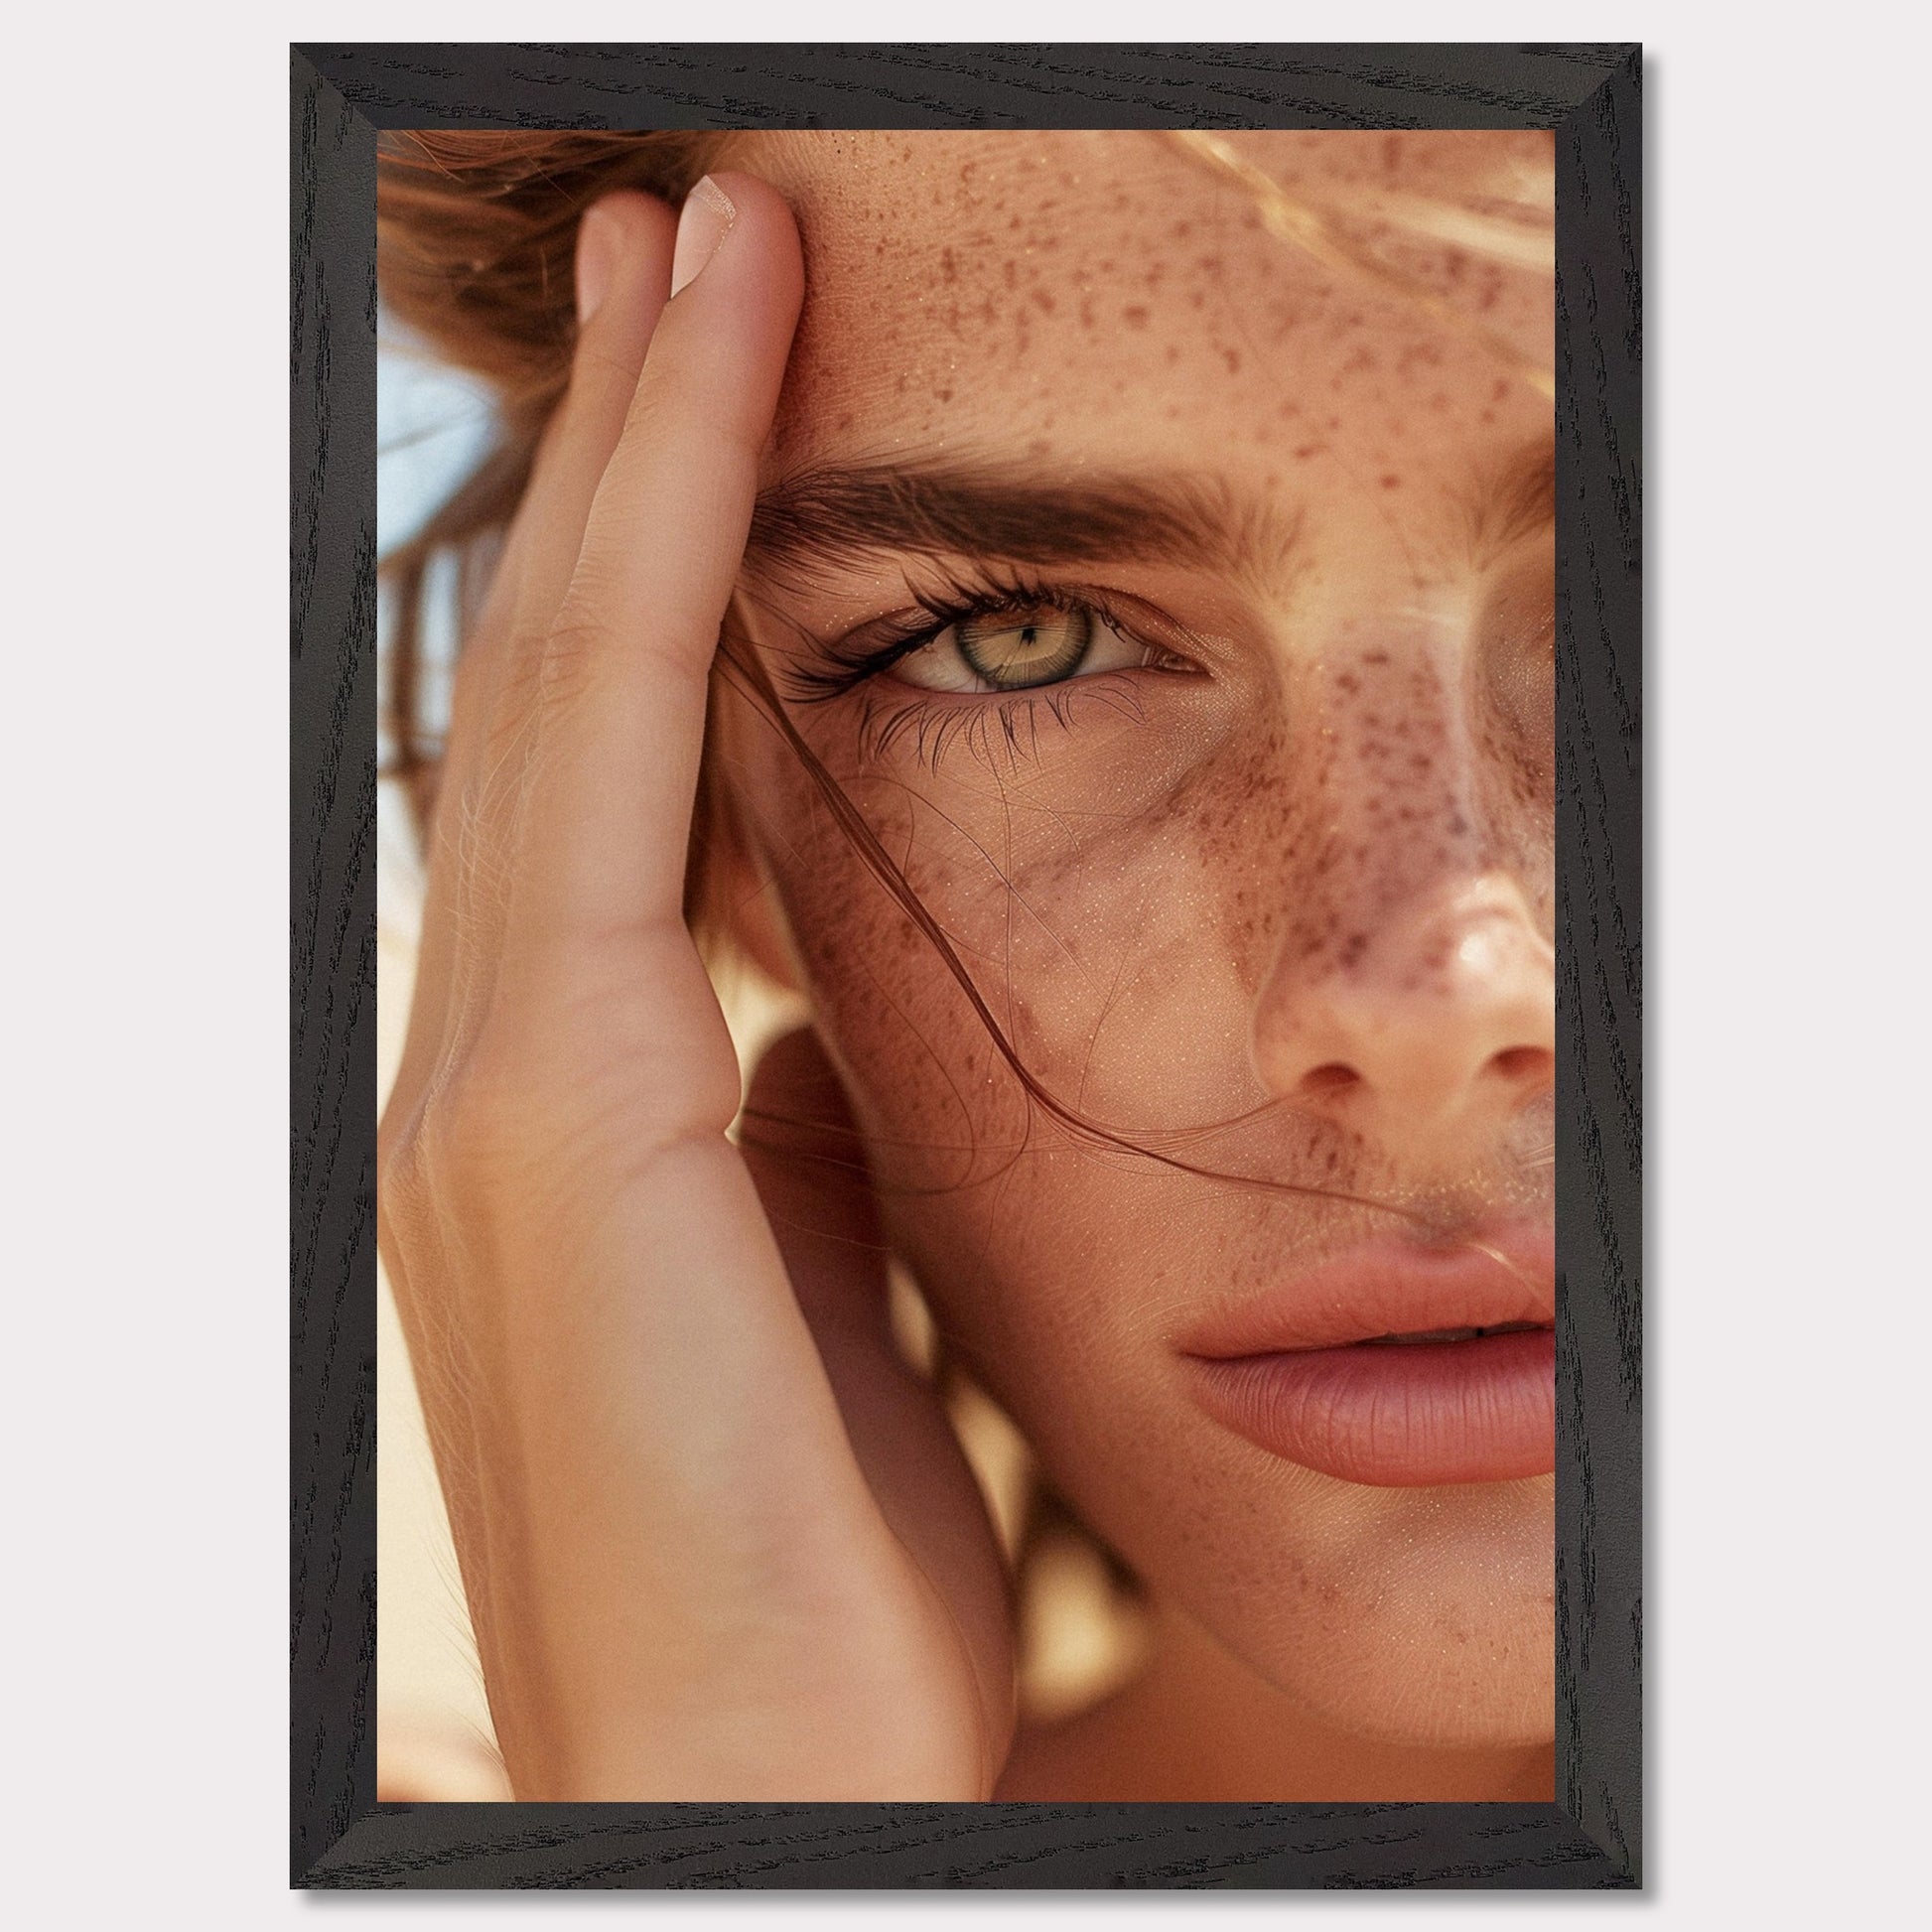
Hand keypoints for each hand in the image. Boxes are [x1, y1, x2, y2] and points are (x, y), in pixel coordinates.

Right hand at [377, 177, 1015, 1800]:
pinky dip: (656, 573)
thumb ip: (795, 1137)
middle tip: (698, 240)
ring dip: (639, 460)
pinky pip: (610, 768)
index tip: (730, 379)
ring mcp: (485, 1078)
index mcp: (565, 1106)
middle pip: (566, 683)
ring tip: (708, 254)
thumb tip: (814, 1020)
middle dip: (632, 451)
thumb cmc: (814, 1555)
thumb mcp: (821, 1289)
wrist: (772, 1771)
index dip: (662, 561)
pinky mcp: (541, 1112)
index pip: (614, 764)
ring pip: (570, 685)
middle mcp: (484, 1060)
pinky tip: (716, 409)